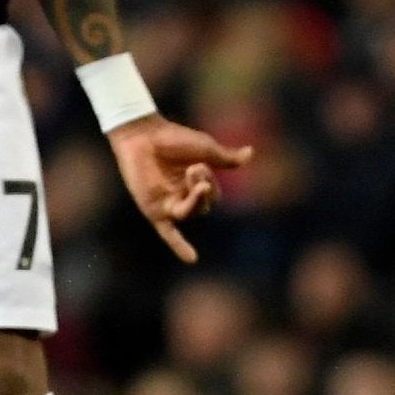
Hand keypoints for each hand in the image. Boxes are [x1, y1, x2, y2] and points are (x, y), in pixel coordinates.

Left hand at [107, 115, 254, 261]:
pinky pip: (168, 233)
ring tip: (193, 178)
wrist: (143, 135)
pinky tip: (192, 259)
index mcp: (194, 184)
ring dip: (195, 199)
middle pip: (203, 207)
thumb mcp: (205, 148)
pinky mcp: (154, 210)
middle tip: (194, 168)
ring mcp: (168, 205)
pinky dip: (179, 246)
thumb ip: (226, 158)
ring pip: (190, 213)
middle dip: (202, 188)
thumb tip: (250, 154)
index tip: (201, 165)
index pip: (213, 196)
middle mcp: (182, 197)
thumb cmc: (172, 138)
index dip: (210, 183)